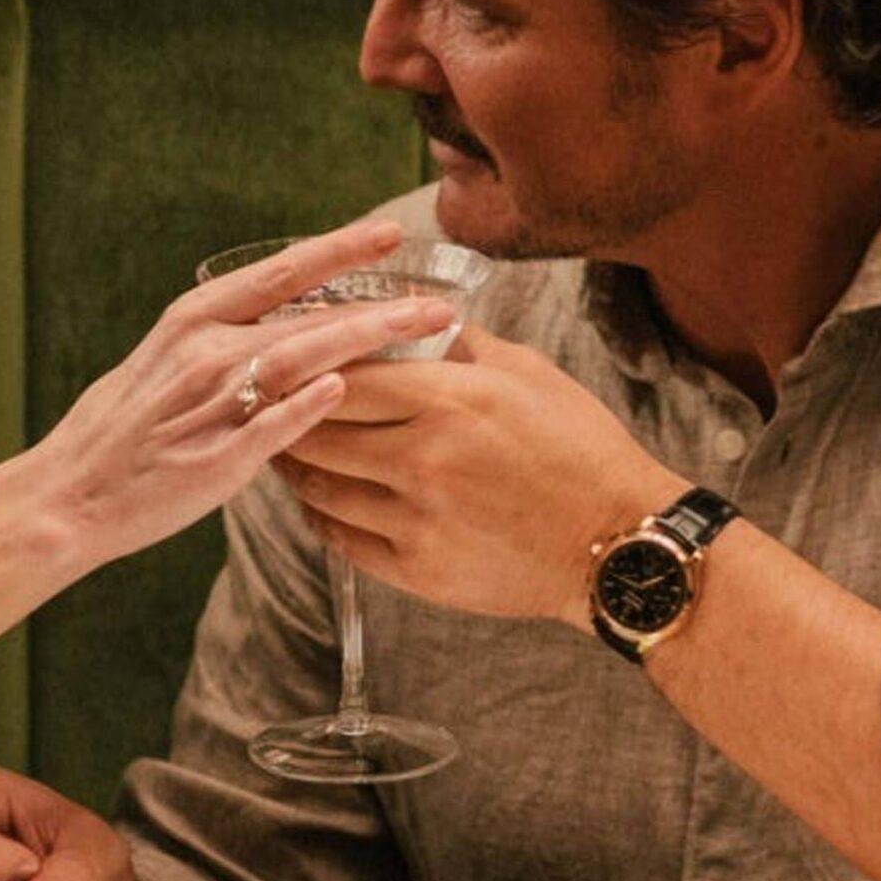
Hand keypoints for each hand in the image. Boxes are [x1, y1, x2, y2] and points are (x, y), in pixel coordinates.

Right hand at [32, 219, 457, 572]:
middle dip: (381, 305)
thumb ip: (220, 346)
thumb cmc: (117, 433)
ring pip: (300, 358)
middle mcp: (203, 351)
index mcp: (192, 321)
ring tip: (427, 333)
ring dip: (367, 341)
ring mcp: (209, 403)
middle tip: (442, 299)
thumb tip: (277, 331)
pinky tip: (347, 388)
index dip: (338, 250)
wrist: (68, 495)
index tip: (390, 232)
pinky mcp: (213, 457)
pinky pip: (270, 426)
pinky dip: (307, 404)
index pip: (279, 274)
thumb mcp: (162, 365)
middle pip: (307, 315)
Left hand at [274, 325, 688, 626]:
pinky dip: (318, 515)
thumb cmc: (580, 448)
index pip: (343, 376)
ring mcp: (417, 521)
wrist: (620, 544)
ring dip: (292, 466)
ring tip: (278, 446)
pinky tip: (315, 498)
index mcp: (451, 401)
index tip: (278, 356)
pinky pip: (342, 538)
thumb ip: (459, 342)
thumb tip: (407, 309)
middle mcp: (424, 461)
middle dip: (281, 414)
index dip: (301, 366)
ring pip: (319, 488)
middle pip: (316, 432)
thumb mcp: (528, 373)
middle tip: (259, 400)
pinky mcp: (419, 571)